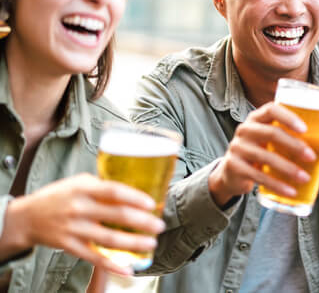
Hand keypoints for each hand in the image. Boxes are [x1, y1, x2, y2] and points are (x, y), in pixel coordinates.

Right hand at [2, 173, 165, 275]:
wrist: (27, 217)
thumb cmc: (59, 196)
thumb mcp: (79, 182)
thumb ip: (103, 186)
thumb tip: (135, 190)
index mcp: (83, 188)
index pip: (113, 191)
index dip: (134, 197)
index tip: (151, 204)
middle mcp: (79, 208)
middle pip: (116, 215)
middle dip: (142, 222)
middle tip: (159, 225)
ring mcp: (73, 228)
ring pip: (108, 238)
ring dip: (133, 243)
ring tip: (151, 243)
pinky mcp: (69, 246)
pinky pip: (94, 257)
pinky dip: (112, 265)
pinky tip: (127, 269)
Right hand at [208, 101, 315, 206]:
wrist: (232, 172)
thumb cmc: (262, 151)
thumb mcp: (271, 140)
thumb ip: (290, 136)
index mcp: (257, 118)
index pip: (271, 109)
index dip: (289, 117)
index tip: (305, 129)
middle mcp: (245, 129)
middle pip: (271, 133)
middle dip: (294, 145)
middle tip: (312, 157)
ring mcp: (237, 148)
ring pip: (265, 157)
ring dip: (288, 169)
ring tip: (305, 178)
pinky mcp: (234, 167)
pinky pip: (258, 176)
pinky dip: (276, 185)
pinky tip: (291, 191)